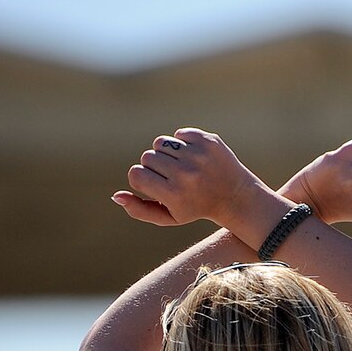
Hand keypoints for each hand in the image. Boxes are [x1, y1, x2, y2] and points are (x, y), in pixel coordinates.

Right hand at [113, 128, 270, 231]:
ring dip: (166, 153)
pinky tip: (193, 157)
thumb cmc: (196, 207)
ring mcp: (198, 155)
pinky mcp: (208, 140)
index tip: (156, 185)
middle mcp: (185, 174)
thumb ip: (140, 210)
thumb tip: (116, 196)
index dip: (142, 179)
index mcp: (173, 194)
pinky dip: (182, 143)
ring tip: (180, 165)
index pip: (136, 174)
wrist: (235, 195)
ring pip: (161, 143)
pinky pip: (179, 134)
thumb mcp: (169, 216)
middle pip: (147, 157)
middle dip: (155, 167)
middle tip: (171, 177)